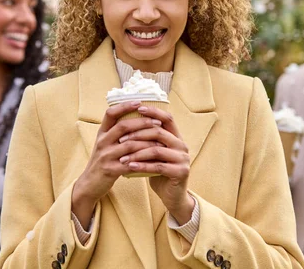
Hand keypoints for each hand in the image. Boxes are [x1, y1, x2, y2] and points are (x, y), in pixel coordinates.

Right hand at [72, 101, 162, 227]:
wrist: (89, 184)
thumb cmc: (103, 161)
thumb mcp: (106, 144)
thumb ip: (117, 132)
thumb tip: (137, 118)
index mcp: (102, 133)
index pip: (110, 113)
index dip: (124, 106)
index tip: (139, 102)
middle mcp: (102, 142)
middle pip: (123, 126)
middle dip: (142, 123)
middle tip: (158, 122)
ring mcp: (105, 156)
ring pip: (129, 145)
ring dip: (147, 142)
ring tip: (161, 141)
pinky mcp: (110, 170)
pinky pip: (130, 163)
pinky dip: (143, 161)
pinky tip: (154, 160)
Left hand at [119, 105, 193, 224]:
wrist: (173, 196)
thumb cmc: (160, 172)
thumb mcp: (154, 153)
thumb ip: (148, 140)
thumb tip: (128, 123)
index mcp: (176, 137)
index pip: (167, 118)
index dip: (153, 111)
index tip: (138, 108)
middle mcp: (182, 145)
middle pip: (159, 132)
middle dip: (137, 134)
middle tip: (120, 139)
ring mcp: (183, 159)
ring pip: (156, 149)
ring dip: (136, 152)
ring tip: (121, 156)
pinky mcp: (180, 172)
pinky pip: (158, 166)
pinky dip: (142, 166)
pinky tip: (129, 167)